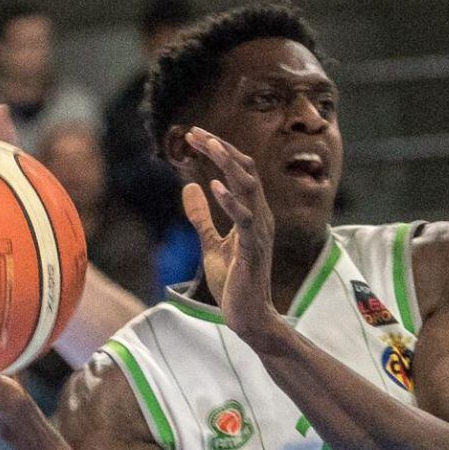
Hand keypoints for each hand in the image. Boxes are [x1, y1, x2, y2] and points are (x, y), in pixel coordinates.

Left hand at [182, 128, 280, 350]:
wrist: (248, 316)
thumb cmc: (234, 282)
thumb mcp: (211, 244)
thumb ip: (201, 217)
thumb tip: (188, 189)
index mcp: (251, 213)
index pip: (238, 171)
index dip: (219, 150)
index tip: (195, 135)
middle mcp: (260, 216)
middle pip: (245, 169)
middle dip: (220, 148)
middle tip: (196, 133)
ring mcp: (259, 231)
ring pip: (248, 186)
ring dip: (227, 164)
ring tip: (207, 146)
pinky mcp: (253, 249)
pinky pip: (245, 219)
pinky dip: (230, 200)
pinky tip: (213, 185)